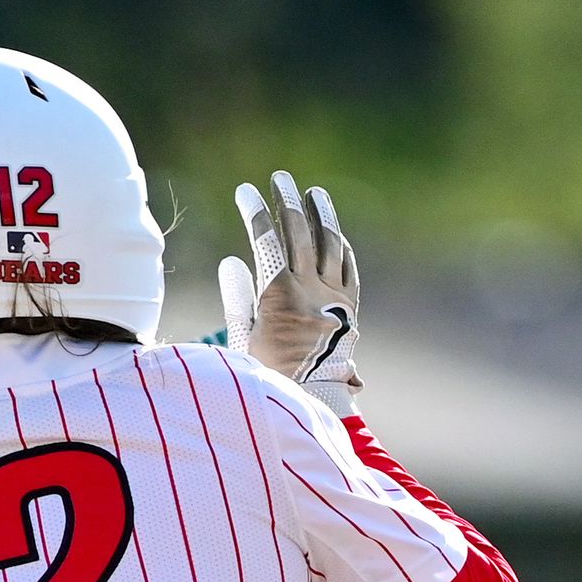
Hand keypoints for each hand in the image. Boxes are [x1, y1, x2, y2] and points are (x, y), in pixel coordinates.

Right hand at [217, 170, 361, 412]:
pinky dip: (340, 247)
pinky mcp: (350, 308)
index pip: (266, 241)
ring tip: (313, 192)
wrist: (311, 402)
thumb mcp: (244, 338)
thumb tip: (231, 261)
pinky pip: (349, 268)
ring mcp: (334, 297)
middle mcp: (310, 291)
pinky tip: (333, 233)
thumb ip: (237, 297)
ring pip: (330, 244)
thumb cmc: (269, 375)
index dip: (255, 212)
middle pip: (299, 234)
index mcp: (279, 297)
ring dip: (321, 215)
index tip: (245, 190)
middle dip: (287, 202)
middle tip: (279, 179)